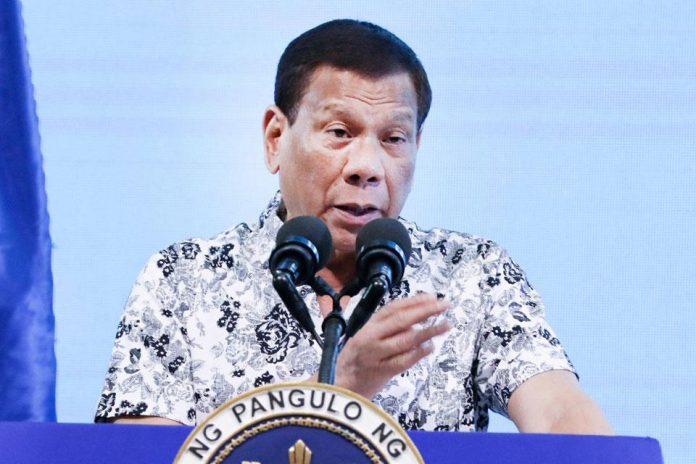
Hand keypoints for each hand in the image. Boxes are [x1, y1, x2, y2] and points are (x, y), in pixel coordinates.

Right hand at [333, 293, 450, 398]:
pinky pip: (403, 361)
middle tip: (444, 305)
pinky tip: (430, 347)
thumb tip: (416, 319)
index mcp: (369, 326)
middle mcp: (372, 337)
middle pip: (401, 320)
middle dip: (425, 311)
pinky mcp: (381, 372)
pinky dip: (418, 353)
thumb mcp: (366, 337)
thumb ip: (387, 328)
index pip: (393, 308)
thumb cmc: (355, 360)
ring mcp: (376, 354)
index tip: (432, 297)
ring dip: (428, 331)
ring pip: (405, 339)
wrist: (338, 385)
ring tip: (445, 325)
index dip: (414, 301)